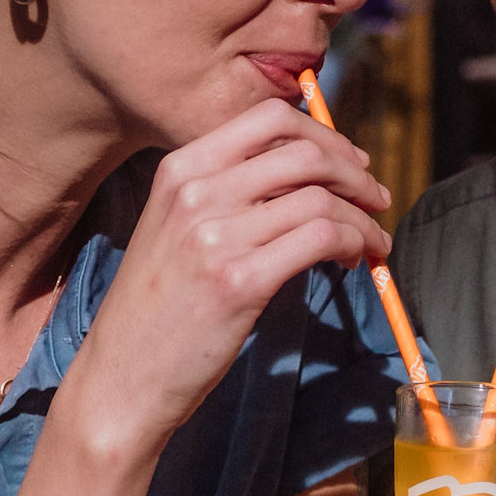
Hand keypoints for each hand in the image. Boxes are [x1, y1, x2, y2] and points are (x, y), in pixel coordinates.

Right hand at [66, 99, 391, 459]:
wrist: (121, 376)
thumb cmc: (158, 308)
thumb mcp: (175, 228)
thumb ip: (228, 193)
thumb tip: (309, 174)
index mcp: (179, 169)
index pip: (269, 119)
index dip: (324, 135)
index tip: (351, 162)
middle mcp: (196, 192)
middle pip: (304, 153)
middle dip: (354, 174)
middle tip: (375, 199)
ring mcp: (216, 236)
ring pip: (320, 199)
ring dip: (361, 218)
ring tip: (371, 241)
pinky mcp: (240, 282)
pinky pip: (321, 239)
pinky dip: (354, 243)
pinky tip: (355, 260)